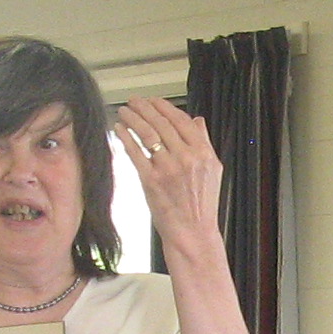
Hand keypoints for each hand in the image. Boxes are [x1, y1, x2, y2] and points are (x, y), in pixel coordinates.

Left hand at [114, 97, 223, 262]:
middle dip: (144, 108)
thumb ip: (204, 143)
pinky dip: (125, 137)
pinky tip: (119, 129)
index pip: (180, 120)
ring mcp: (167, 169)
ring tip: (124, 111)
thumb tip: (197, 120)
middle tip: (134, 101)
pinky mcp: (151, 180)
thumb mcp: (213, 170)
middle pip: (161, 123)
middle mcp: (186, 158)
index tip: (152, 101)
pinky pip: (134, 152)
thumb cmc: (202, 204)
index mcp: (203, 153)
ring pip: (146, 134)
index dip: (163, 107)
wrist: (193, 232)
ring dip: (132, 118)